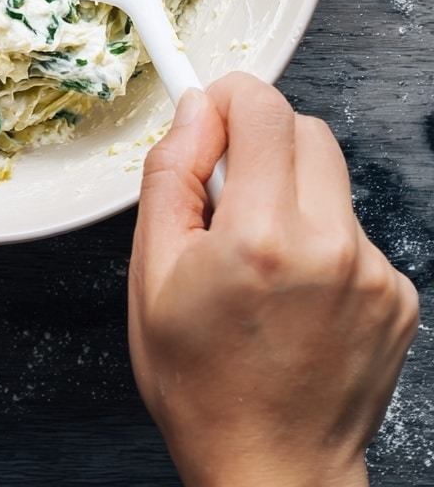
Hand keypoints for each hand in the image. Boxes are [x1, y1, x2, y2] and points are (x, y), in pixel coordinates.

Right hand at [128, 73, 418, 486]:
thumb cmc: (201, 384)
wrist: (270, 469)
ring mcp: (374, 272)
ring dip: (291, 192)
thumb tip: (195, 112)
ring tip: (261, 255)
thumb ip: (171, 176)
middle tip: (227, 192)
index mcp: (262, 238)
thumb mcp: (150, 274)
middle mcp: (331, 246)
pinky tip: (295, 289)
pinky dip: (322, 238)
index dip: (228, 97)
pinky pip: (354, 227)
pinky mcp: (397, 294)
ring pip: (330, 178)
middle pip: (305, 129)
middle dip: (261, 141)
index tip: (209, 111)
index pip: (263, 108)